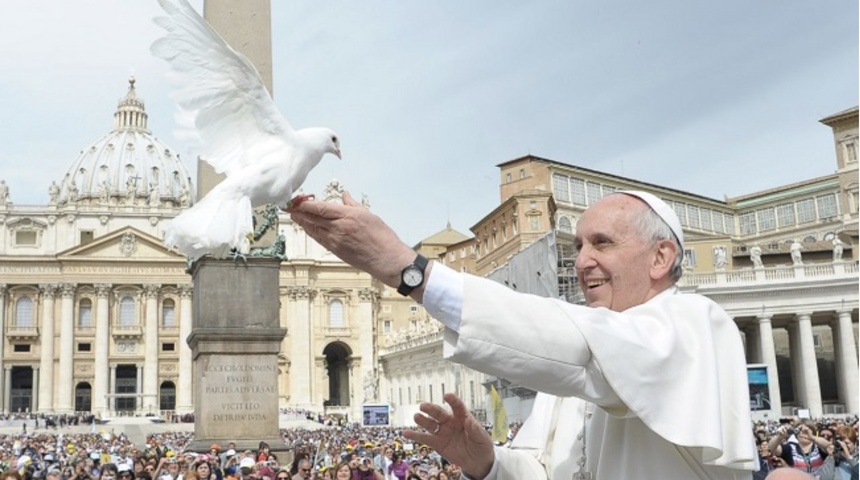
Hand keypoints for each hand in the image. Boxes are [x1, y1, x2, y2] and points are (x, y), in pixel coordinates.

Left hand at [288, 192, 417, 291]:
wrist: (387, 259)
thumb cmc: (382, 238)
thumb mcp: (368, 214)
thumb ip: (352, 204)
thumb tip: (345, 195)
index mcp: (347, 216)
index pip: (320, 208)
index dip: (304, 204)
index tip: (296, 200)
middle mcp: (338, 228)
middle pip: (312, 218)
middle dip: (298, 212)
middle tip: (288, 207)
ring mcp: (335, 241)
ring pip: (313, 229)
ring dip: (301, 222)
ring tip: (293, 216)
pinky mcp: (336, 251)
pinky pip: (319, 239)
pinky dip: (311, 232)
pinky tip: (307, 228)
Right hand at [403, 393, 493, 479]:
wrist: (478, 462)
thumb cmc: (481, 445)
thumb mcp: (482, 438)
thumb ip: (475, 430)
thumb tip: (469, 421)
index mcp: (463, 417)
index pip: (457, 406)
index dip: (453, 401)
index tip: (447, 396)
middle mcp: (451, 422)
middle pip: (440, 413)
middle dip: (432, 409)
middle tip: (424, 406)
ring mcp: (443, 432)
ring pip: (430, 424)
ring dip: (423, 420)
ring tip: (416, 416)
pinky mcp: (437, 443)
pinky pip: (425, 439)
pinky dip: (415, 436)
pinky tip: (406, 433)